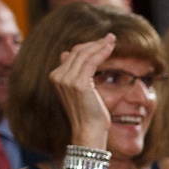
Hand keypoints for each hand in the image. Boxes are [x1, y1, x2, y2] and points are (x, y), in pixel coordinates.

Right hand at [48, 34, 116, 149]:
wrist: (89, 131)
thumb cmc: (89, 114)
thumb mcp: (79, 91)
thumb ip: (75, 73)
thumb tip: (66, 53)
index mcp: (56, 77)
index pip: (72, 54)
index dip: (88, 47)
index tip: (102, 42)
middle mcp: (58, 76)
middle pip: (77, 52)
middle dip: (95, 43)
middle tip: (110, 37)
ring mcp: (66, 79)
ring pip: (85, 54)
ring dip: (100, 45)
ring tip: (112, 39)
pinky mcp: (78, 83)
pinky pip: (92, 61)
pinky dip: (102, 52)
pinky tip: (110, 47)